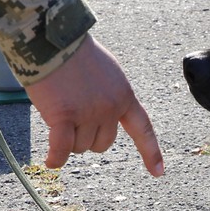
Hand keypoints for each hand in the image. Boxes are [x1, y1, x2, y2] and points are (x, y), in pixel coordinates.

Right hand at [25, 35, 164, 175]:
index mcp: (124, 95)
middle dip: (87, 137)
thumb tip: (97, 122)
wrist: (52, 38)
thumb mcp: (105, 72)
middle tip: (70, 117)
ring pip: (79, 146)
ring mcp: (88, 113)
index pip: (142, 129)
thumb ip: (108, 96)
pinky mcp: (64, 116)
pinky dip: (56, 158)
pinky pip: (62, 149)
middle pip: (103, 143)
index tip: (158, 172)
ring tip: (56, 110)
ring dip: (67, 137)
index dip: (151, 152)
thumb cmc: (73, 51)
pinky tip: (51, 162)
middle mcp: (110, 107)